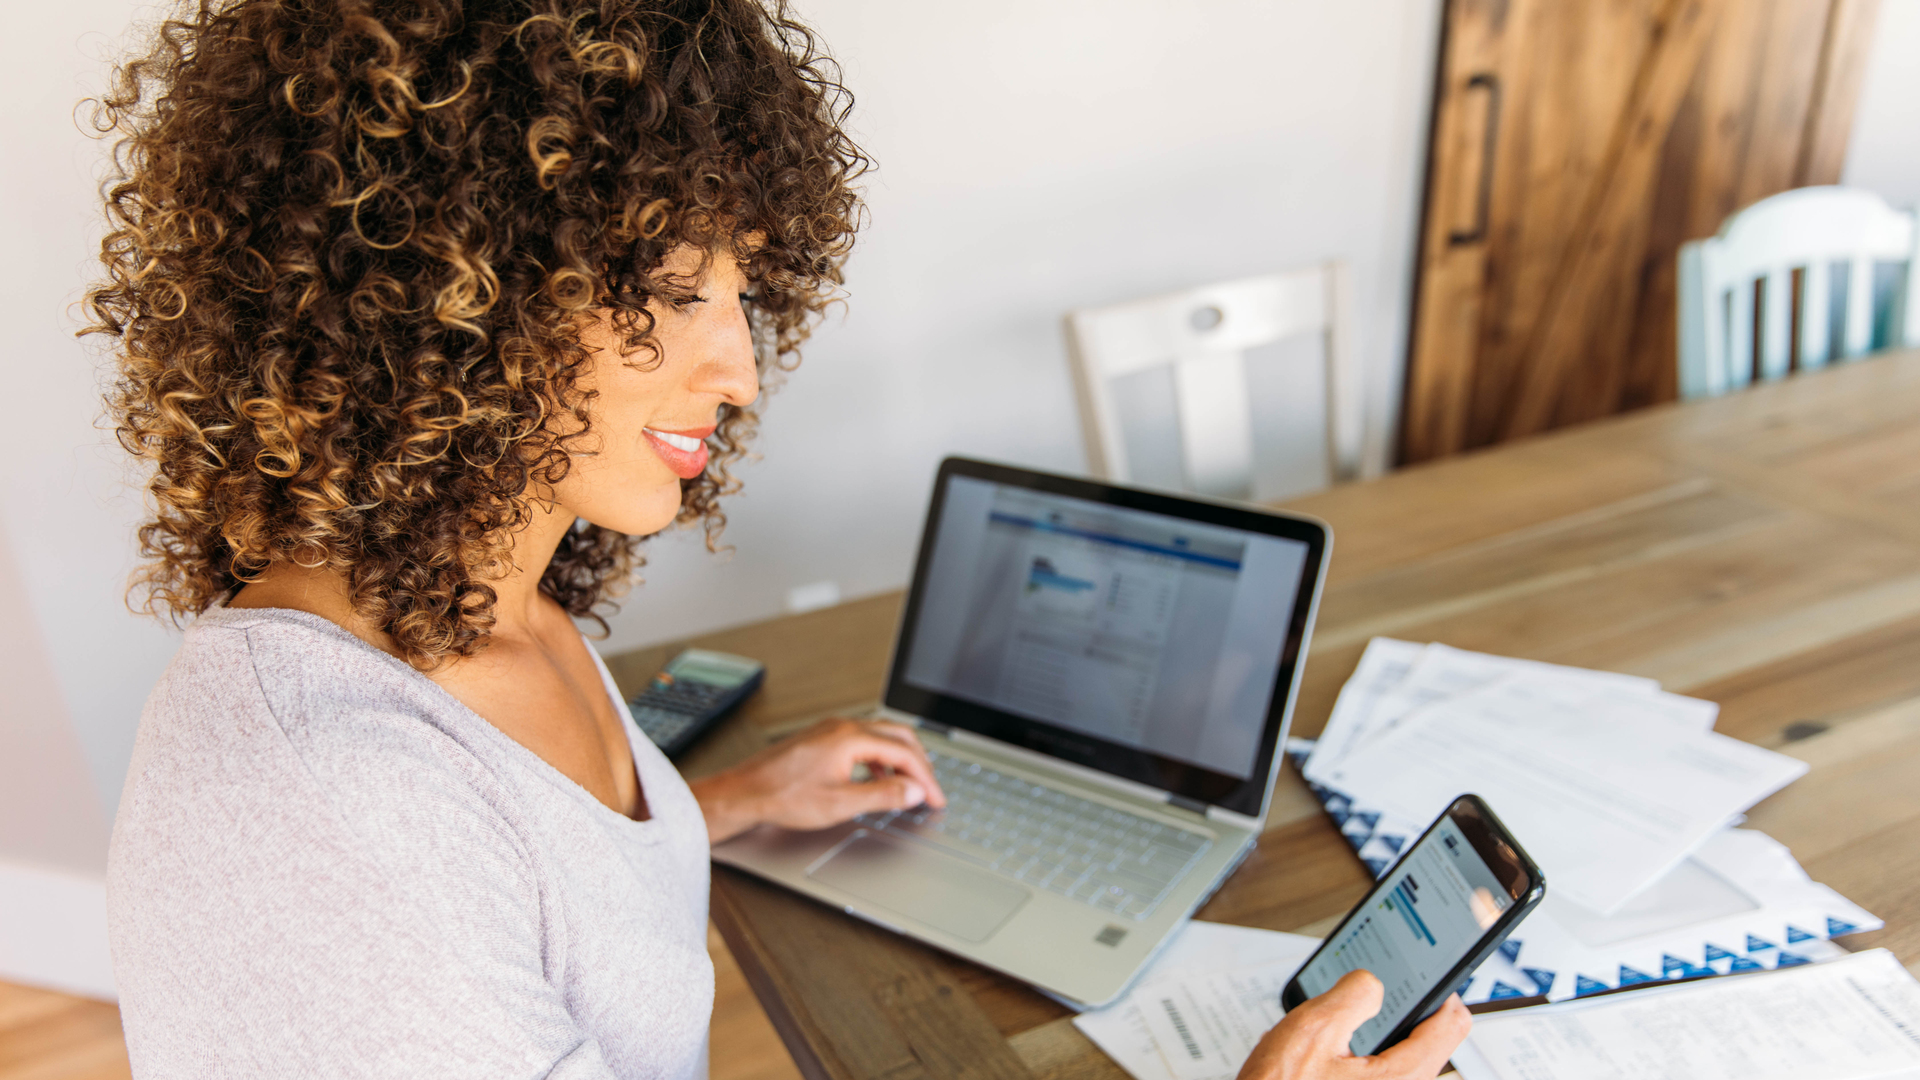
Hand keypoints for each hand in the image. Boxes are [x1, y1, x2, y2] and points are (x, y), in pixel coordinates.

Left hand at [688, 718, 947, 843]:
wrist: (744, 793)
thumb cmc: (782, 797)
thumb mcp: (839, 804)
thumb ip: (882, 796)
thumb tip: (913, 791)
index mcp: (851, 739)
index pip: (905, 753)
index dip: (926, 778)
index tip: (936, 798)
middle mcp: (843, 727)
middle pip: (899, 736)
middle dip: (920, 764)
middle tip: (931, 790)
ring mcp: (832, 730)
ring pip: (882, 736)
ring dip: (901, 760)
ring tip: (909, 786)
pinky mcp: (823, 738)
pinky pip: (864, 741)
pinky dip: (881, 758)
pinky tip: (878, 779)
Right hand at [1237, 971, 1469, 1079]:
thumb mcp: (1314, 1029)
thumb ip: (1352, 995)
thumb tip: (1372, 984)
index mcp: (1402, 1077)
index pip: (1452, 1023)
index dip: (1439, 990)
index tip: (1421, 976)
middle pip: (1429, 1041)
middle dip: (1400, 1013)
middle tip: (1371, 1000)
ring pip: (1402, 1057)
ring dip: (1377, 1035)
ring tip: (1343, 1026)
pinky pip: (1380, 1073)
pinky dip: (1362, 1056)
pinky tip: (1330, 1053)